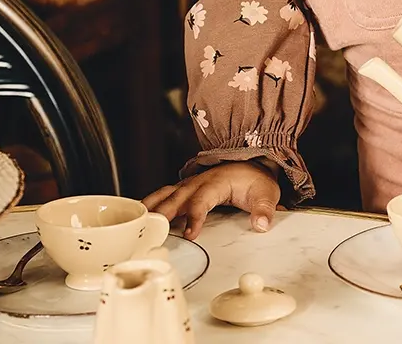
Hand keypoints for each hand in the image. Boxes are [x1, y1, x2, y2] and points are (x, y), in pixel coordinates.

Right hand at [142, 161, 279, 240]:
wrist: (250, 167)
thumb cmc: (255, 181)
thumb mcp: (266, 193)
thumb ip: (264, 208)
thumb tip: (262, 224)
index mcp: (217, 181)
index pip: (203, 198)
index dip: (195, 215)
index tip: (189, 234)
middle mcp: (199, 182)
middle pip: (177, 196)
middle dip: (162, 213)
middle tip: (147, 231)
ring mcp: (189, 186)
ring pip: (165, 194)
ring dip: (150, 207)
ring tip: (135, 224)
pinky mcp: (184, 192)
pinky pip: (163, 197)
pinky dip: (150, 206)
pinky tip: (139, 220)